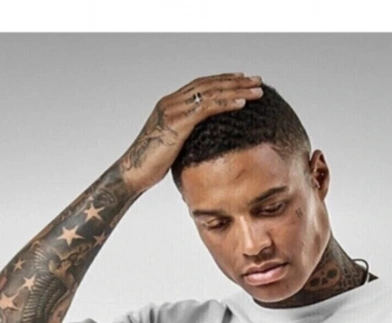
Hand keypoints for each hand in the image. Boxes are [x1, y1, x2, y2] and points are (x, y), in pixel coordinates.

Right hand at [120, 72, 265, 190]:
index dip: (223, 81)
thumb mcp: (173, 146)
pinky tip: (242, 104)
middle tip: (257, 80)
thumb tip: (203, 144)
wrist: (133, 173)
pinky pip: (206, 109)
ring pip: (211, 93)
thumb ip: (186, 137)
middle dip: (235, 81)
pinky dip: (225, 104)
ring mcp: (174, 110)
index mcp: (171, 104)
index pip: (202, 86)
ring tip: (257, 90)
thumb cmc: (151, 165)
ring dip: (236, 90)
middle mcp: (172, 102)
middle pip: (209, 84)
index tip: (243, 80)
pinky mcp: (177, 123)